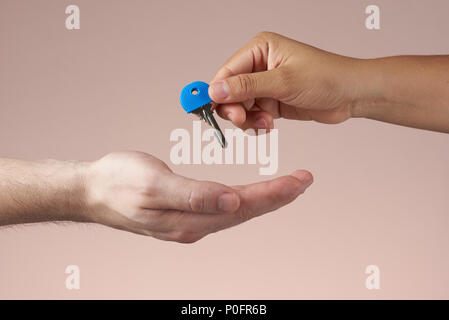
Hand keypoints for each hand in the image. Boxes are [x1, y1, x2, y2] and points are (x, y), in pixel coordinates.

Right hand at [84, 151, 312, 242]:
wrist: (92, 190)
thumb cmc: (117, 182)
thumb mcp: (153, 184)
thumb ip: (193, 195)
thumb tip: (232, 202)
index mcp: (189, 219)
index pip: (242, 207)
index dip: (273, 194)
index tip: (299, 181)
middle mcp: (194, 226)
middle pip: (245, 212)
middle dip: (278, 197)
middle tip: (304, 181)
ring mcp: (189, 222)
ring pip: (236, 212)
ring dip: (264, 199)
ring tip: (287, 186)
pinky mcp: (184, 214)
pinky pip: (223, 209)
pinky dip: (244, 199)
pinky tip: (250, 195)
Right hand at [208, 31, 365, 128]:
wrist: (352, 95)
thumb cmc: (326, 77)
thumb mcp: (283, 81)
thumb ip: (247, 87)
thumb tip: (215, 90)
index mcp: (261, 49)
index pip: (227, 72)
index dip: (216, 92)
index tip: (207, 110)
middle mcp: (260, 65)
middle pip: (230, 91)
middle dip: (235, 109)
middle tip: (242, 120)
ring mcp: (266, 84)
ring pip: (241, 106)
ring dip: (248, 118)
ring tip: (266, 122)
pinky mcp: (273, 100)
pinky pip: (253, 114)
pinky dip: (257, 123)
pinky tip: (269, 124)